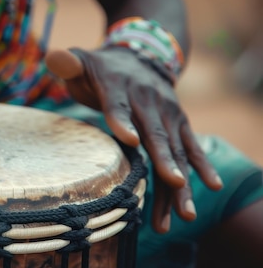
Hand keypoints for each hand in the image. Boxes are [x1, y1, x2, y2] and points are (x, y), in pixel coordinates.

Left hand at [46, 47, 222, 232]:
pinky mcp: (179, 123)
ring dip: (181, 182)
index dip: (122, 121)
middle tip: (175, 183)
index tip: (130, 140)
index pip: (118, 106)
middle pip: (155, 134)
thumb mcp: (83, 60)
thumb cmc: (102, 67)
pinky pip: (191, 147)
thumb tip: (54, 58)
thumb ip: (68, 63)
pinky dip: (202, 166)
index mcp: (118, 87)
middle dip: (166, 160)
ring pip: (176, 150)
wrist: (142, 54)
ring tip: (186, 213)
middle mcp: (148, 101)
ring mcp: (167, 113)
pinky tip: (212, 187)